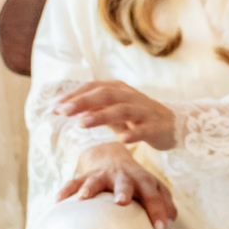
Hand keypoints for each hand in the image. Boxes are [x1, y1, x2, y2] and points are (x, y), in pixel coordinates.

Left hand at [54, 81, 176, 151]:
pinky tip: (121, 140)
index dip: (72, 96)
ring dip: (101, 116)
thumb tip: (63, 108)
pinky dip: (132, 133)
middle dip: (82, 102)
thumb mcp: (113, 110)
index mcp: (118, 90)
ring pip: (121, 110)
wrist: (175, 123)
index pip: (92, 88)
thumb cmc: (138, 116)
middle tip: (62, 111)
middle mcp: (130, 96)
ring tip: (82, 123)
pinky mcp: (156, 127)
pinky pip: (143, 130)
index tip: (53, 108)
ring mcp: (144, 111)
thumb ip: (93, 108)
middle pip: (104, 95)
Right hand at [57, 143, 177, 228]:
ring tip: (83, 198)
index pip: (154, 194)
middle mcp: (123, 176)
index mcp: (143, 180)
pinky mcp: (86, 176)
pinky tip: (59, 201)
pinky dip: (67, 191)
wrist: (112, 157)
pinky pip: (74, 183)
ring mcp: (103, 175)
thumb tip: (172, 219)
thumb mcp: (153, 188)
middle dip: (124, 191)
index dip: (158, 210)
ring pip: (96, 180)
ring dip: (90, 188)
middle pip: (125, 182)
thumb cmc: (137, 181)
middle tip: (122, 202)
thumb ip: (165, 202)